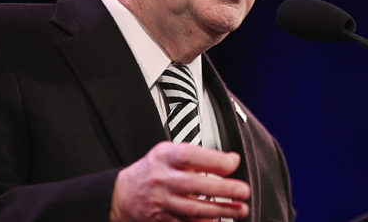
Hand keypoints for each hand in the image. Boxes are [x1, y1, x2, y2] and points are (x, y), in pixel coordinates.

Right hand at [110, 142, 250, 220]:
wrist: (124, 195)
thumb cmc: (152, 170)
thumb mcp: (168, 153)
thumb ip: (196, 155)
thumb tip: (229, 161)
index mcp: (164, 158)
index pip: (189, 156)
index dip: (213, 160)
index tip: (233, 163)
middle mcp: (162, 180)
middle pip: (193, 185)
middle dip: (223, 189)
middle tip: (243, 190)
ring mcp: (162, 202)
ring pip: (193, 209)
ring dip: (221, 210)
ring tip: (241, 209)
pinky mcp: (164, 220)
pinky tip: (221, 221)